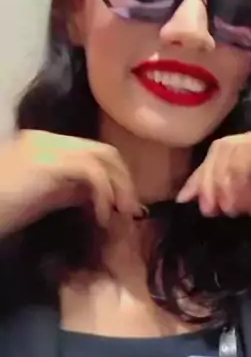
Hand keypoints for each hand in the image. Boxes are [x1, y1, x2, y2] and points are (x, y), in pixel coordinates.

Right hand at [0, 130, 141, 236]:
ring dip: (119, 188)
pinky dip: (104, 195)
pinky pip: (92, 172)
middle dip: (124, 181)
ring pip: (103, 157)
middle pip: (104, 150)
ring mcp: (46, 147)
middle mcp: (47, 139)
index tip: (123, 206)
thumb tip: (100, 196)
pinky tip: (100, 217)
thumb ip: (69, 191)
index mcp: (44, 143)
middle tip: (130, 211)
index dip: (115, 177)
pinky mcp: (47, 163)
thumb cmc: (0, 210)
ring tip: (120, 215)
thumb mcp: (41, 199)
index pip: (92, 151)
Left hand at [176, 131, 250, 258]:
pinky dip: (235, 176)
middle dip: (205, 179)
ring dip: (218, 180)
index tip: (185, 200)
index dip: (199, 177)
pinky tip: (235, 200)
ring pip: (229, 148)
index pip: (221, 155)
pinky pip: (247, 153)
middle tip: (204, 208)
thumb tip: (210, 196)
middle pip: (220, 148)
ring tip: (221, 208)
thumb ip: (237, 195)